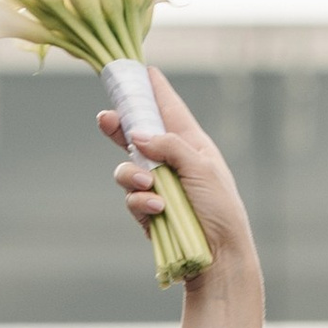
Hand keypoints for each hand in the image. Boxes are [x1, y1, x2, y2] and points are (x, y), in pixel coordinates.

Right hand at [101, 68, 256, 271]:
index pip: (170, 109)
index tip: (138, 69)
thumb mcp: (201, 169)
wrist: (218, 258)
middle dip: (121, 127)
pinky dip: (141, 202)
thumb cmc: (220, 210)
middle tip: (106, 118)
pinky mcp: (149, 211)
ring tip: (149, 186)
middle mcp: (173, 162)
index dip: (154, 89)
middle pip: (138, 135)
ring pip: (127, 170)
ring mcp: (159, 187)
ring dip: (133, 176)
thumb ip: (170, 146)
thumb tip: (138, 135)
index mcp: (193, 145)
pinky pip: (132, 198)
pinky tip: (157, 209)